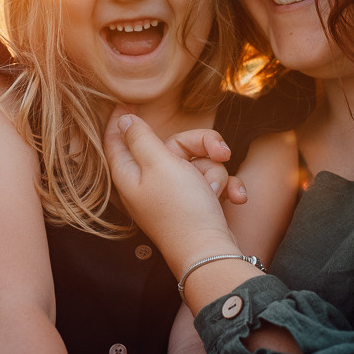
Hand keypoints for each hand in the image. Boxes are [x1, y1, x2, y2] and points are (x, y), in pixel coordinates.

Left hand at [104, 110, 239, 277]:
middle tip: (222, 152)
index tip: (126, 101)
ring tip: (219, 191)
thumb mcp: (160, 164)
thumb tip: (123, 120)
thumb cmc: (182, 209)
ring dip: (216, 172)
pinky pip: (211, 182)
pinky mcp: (195, 202)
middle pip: (174, 145)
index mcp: (132, 173)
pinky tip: (236, 198)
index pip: (117, 140)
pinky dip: (226, 188)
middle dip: (203, 146)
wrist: (211, 253)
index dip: (121, 120)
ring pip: (199, 162)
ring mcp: (175, 193)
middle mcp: (151, 182)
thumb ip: (141, 138)